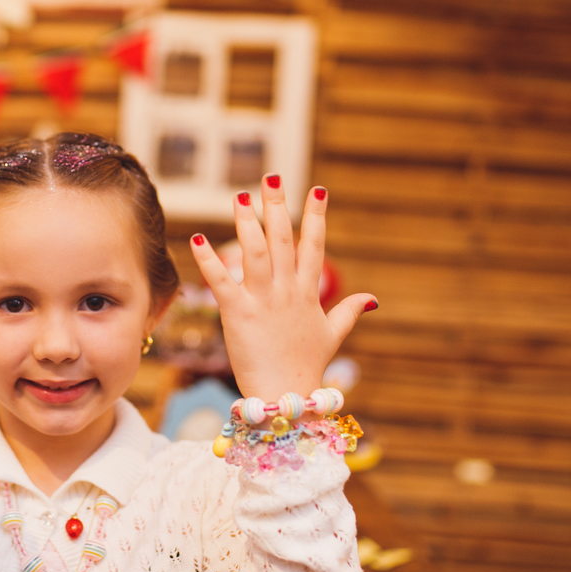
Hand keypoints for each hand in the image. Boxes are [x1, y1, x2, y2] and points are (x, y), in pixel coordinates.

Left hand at [190, 177, 375, 413]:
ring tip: (240, 197)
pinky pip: (221, 282)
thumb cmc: (307, 366)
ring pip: (255, 252)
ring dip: (247, 223)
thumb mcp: (332, 335)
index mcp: (308, 292)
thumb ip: (349, 312)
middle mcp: (287, 290)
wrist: (286, 395)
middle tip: (272, 177)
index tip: (318, 190)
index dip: (316, 218)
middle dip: (278, 206)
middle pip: (283, 239)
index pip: (314, 246)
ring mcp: (263, 300)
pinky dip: (208, 260)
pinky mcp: (237, 314)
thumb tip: (373, 298)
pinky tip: (197, 239)